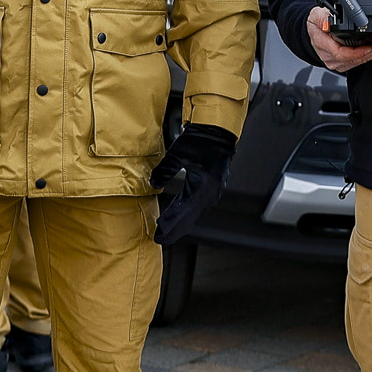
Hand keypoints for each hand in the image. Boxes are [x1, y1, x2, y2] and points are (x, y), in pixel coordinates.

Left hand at [149, 123, 237, 244]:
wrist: (218, 131)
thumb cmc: (200, 140)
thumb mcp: (178, 153)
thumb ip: (164, 170)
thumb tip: (153, 184)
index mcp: (202, 187)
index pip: (182, 212)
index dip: (169, 224)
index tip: (158, 235)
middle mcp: (209, 194)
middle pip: (189, 218)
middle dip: (174, 230)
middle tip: (160, 240)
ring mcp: (213, 193)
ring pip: (194, 214)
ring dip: (180, 223)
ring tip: (167, 231)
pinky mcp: (213, 189)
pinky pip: (198, 207)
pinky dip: (187, 215)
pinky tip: (180, 216)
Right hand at [306, 6, 371, 72]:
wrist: (311, 31)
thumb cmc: (315, 24)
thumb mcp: (315, 15)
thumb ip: (322, 18)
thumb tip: (328, 22)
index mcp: (322, 45)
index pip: (341, 54)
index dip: (356, 53)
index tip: (369, 48)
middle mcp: (329, 57)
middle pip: (352, 59)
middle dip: (371, 53)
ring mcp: (335, 62)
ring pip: (357, 62)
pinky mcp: (341, 63)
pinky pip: (357, 62)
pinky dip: (369, 57)